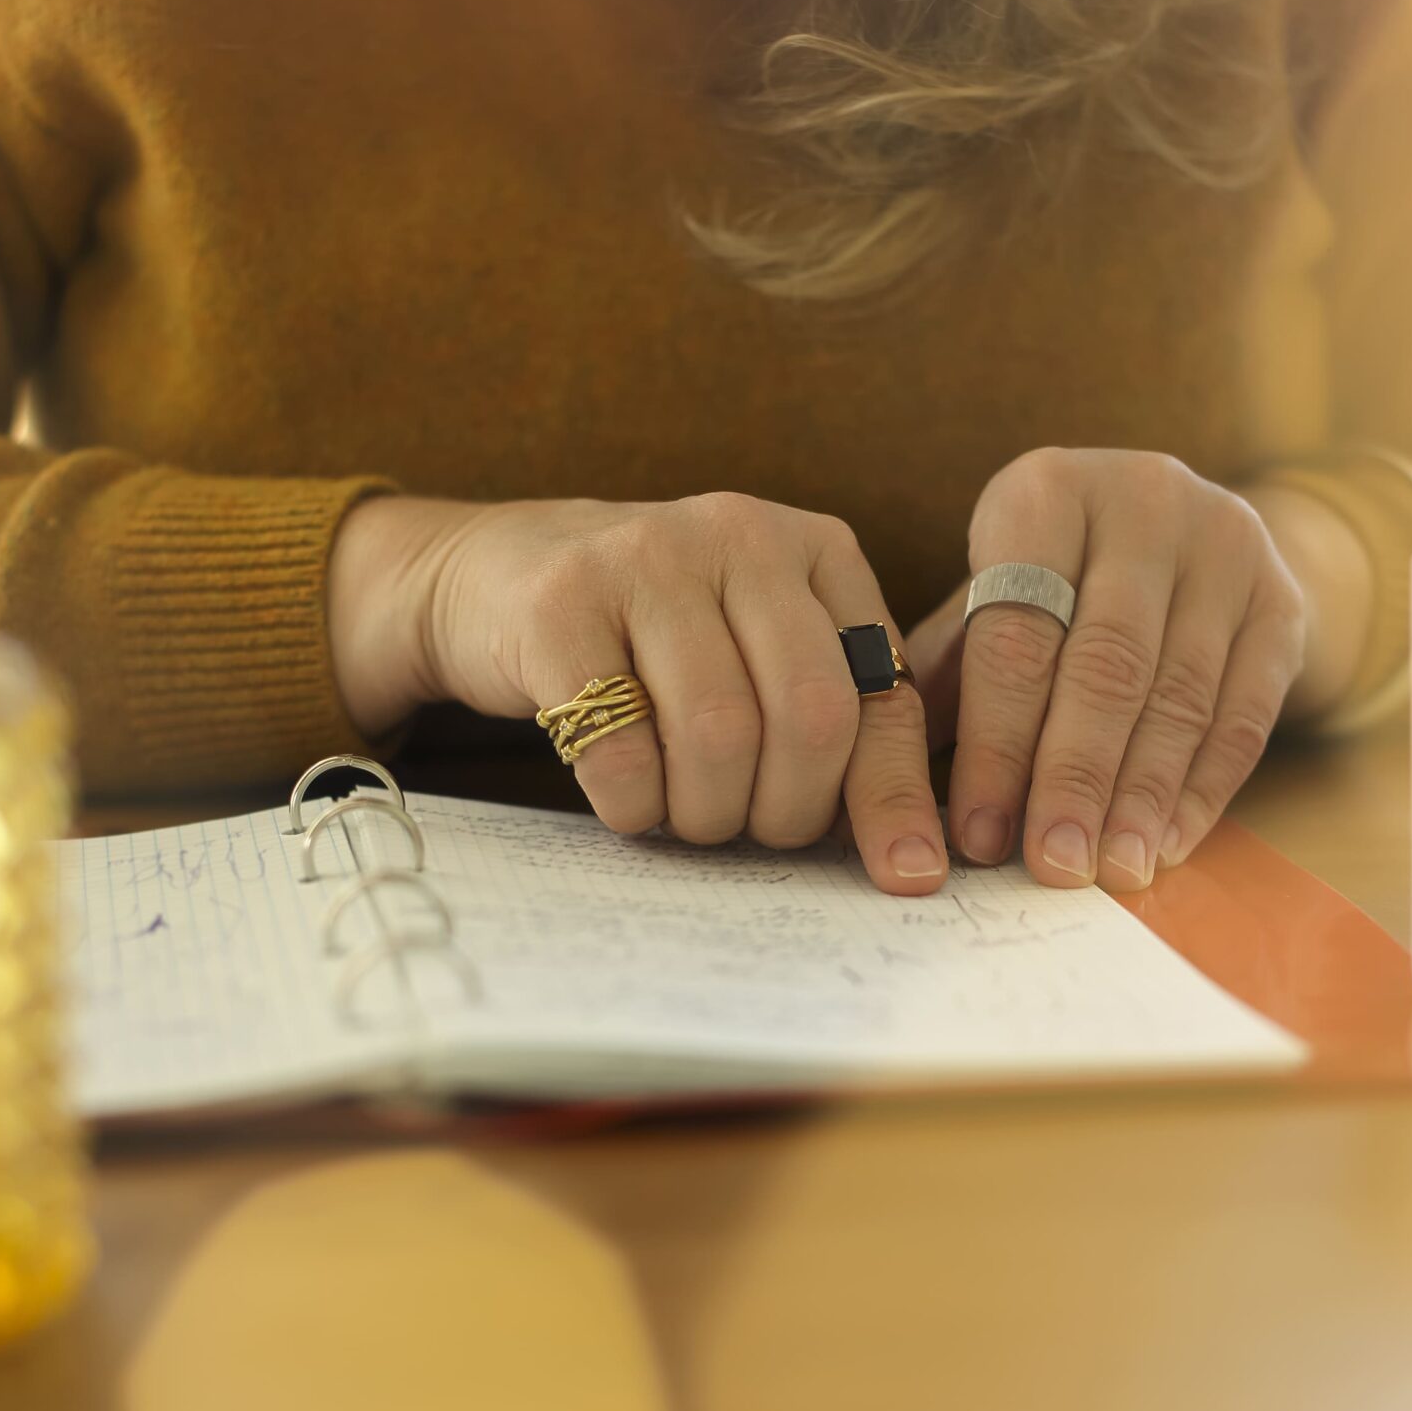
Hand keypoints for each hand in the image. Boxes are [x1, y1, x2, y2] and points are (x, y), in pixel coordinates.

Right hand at [328, 493, 947, 894]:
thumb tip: (913, 858)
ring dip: (703, 814)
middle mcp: (739, 533)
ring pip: (718, 736)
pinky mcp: (558, 604)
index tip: (909, 877)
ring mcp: (643, 557)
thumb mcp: (760, 652)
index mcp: (814, 548)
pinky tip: (626, 796)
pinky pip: (622, 748)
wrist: (498, 573)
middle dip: (784, 810)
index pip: (881, 692)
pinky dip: (632, 806)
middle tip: (747, 829)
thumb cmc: (655, 639)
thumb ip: (838, 724)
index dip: (892, 796)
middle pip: (808, 717)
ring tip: (683, 812)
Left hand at [903, 449, 1312, 892]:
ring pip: (1181, 693)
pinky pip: (1245, 714)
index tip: (978, 834)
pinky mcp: (1284, 600)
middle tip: (1051, 866)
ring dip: (1140, 796)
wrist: (1183, 533)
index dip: (996, 743)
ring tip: (1107, 872)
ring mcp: (1227, 545)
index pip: (1017, 632)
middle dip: (1073, 777)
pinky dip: (1200, 790)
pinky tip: (1162, 845)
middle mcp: (1145, 500)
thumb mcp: (990, 598)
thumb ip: (947, 681)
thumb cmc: (1051, 584)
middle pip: (1106, 663)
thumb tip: (892, 797)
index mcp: (1047, 490)